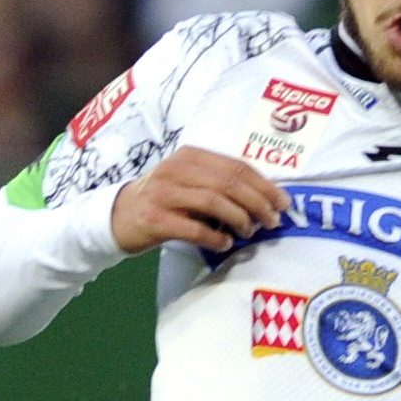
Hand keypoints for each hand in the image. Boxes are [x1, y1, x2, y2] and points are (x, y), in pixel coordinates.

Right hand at [109, 148, 288, 255]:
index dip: (264, 185)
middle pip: (229, 183)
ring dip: (239, 219)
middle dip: (257, 203)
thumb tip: (263, 200)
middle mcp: (176, 169)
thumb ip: (217, 183)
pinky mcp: (153, 218)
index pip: (236, 167)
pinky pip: (193, 228)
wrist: (117, 217)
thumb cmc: (162, 201)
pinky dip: (214, 237)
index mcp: (190, 155)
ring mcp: (163, 193)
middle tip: (271, 221)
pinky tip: (224, 244)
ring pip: (214, 202)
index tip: (282, 203)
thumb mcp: (187, 181)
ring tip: (249, 233)